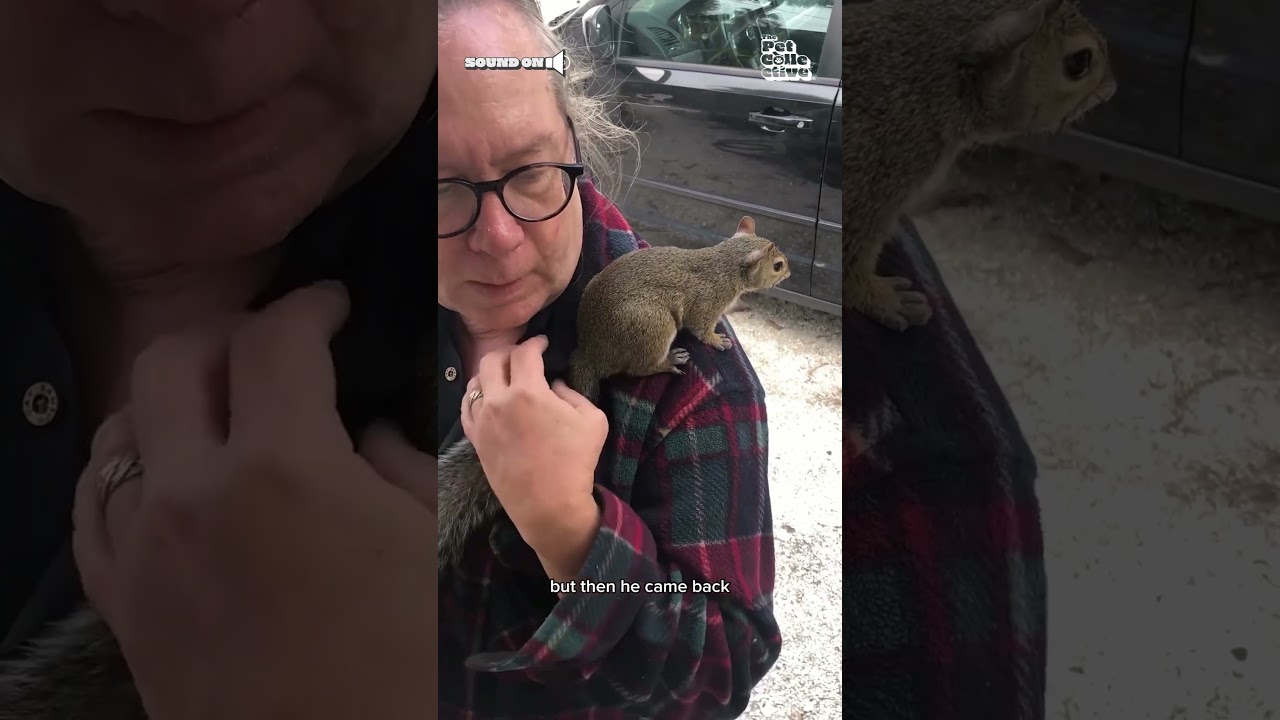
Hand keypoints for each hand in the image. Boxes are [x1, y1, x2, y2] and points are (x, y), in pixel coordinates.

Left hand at [71, 282, 436, 719]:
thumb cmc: (403, 661)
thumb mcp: (429, 543)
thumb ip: (396, 459)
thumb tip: (361, 429)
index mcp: (283, 468)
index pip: (275, 340)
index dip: (310, 307)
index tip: (333, 307)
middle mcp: (191, 491)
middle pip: (175, 360)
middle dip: (229, 333)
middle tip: (277, 347)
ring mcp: (140, 547)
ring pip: (119, 422)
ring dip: (172, 396)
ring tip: (222, 408)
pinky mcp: (118, 599)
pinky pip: (94, 501)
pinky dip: (127, 465)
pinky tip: (166, 472)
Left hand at [460, 335, 606, 565]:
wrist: (549, 505)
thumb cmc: (575, 462)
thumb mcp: (592, 420)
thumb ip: (573, 393)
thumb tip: (555, 384)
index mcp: (527, 392)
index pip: (525, 353)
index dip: (536, 342)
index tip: (544, 343)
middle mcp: (498, 402)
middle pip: (492, 360)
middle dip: (509, 353)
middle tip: (523, 356)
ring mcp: (483, 422)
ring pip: (475, 383)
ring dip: (490, 373)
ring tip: (504, 376)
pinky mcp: (476, 440)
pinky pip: (467, 409)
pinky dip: (475, 396)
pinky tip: (486, 398)